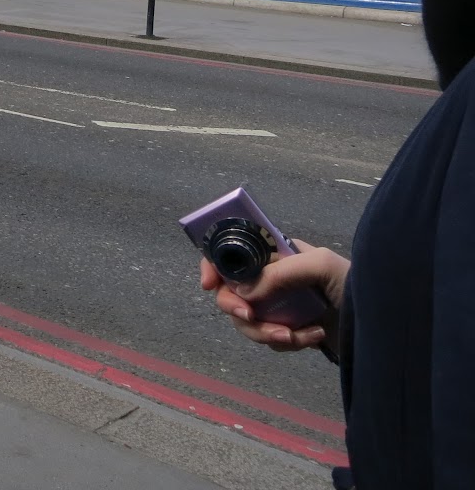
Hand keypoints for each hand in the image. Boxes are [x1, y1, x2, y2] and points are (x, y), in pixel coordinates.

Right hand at [200, 239, 349, 352]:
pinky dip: (287, 342)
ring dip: (266, 332)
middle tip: (250, 318)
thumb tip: (243, 292)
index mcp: (277, 253)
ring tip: (295, 336)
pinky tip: (313, 337)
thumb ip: (280, 272)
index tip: (209, 285)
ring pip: (247, 320)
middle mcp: (273, 276)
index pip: (233, 252)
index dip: (214, 265)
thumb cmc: (355, 284)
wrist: (385, 327)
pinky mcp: (290, 329)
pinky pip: (270, 338)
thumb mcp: (320, 265)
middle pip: (232, 291)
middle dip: (237, 308)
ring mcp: (280, 304)